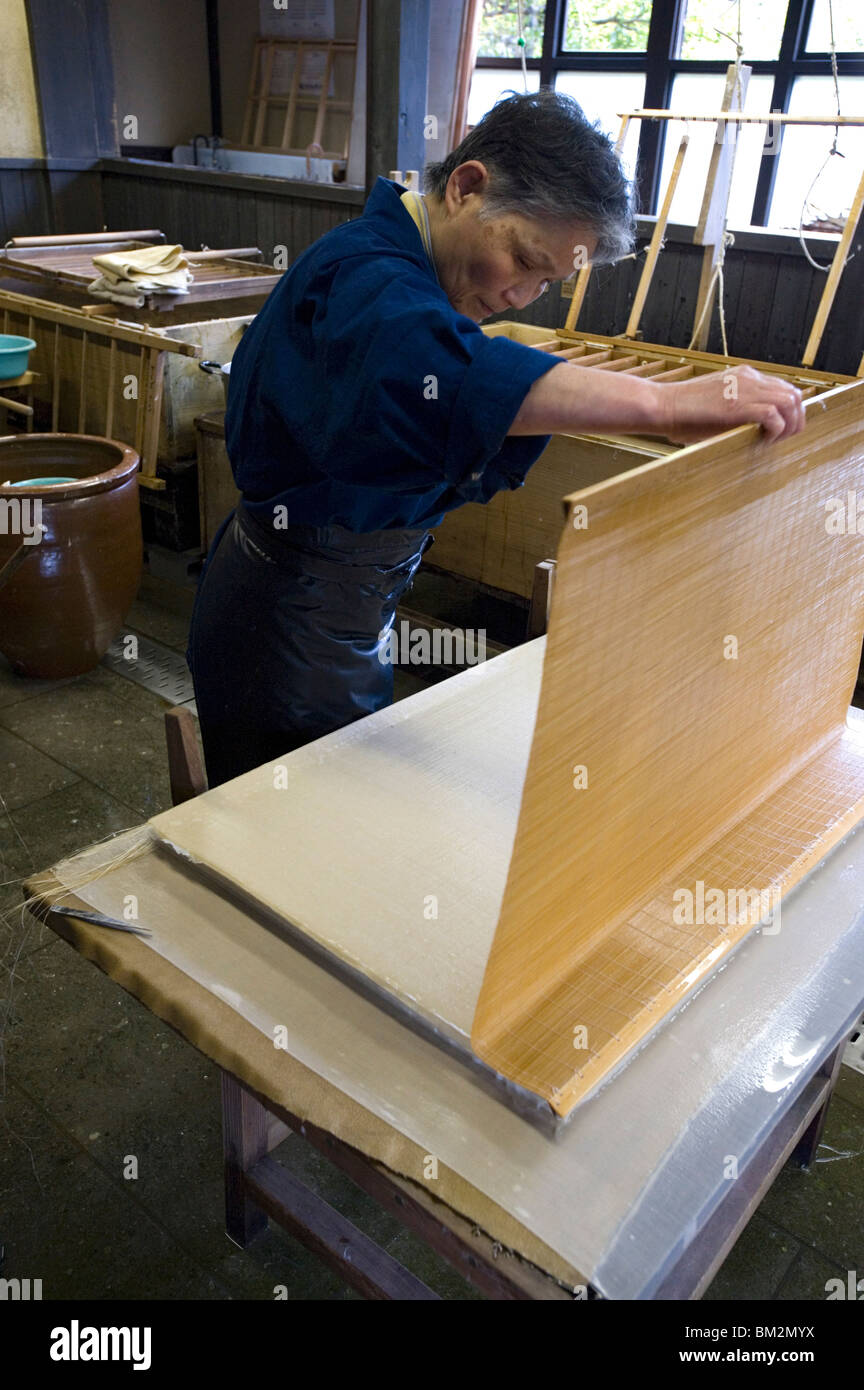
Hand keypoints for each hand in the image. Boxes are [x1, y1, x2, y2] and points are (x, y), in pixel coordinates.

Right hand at [658, 365, 804, 444]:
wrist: (663, 405)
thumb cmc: (683, 411)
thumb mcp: (716, 401)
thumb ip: (736, 407)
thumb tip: (750, 428)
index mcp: (745, 375)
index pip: (784, 388)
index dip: (789, 411)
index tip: (779, 430)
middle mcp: (750, 379)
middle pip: (794, 394)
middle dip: (795, 419)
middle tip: (782, 439)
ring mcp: (746, 391)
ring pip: (791, 403)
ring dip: (789, 425)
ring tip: (774, 440)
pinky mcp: (739, 407)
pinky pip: (775, 416)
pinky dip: (775, 432)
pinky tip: (762, 441)